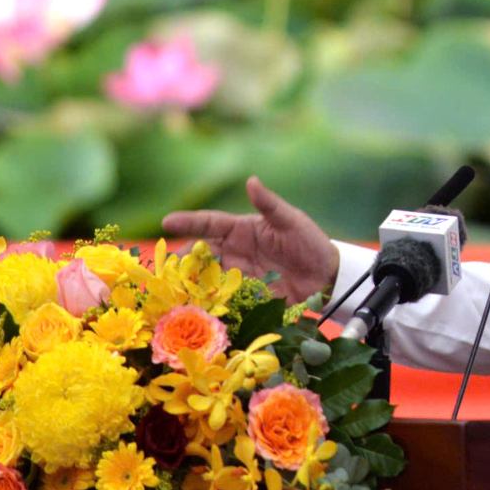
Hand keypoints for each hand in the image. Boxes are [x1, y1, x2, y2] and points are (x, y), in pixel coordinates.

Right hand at [162, 176, 339, 303]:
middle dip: (180, 260)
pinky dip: (207, 302)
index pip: (209, 223)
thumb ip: (269, 203)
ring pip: (206, 277)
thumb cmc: (308, 241)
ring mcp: (238, 274)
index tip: (167, 221)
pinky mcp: (245, 295)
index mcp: (241, 229)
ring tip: (172, 291)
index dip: (188, 222)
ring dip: (189, 283)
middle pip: (200, 254)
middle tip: (163, 267)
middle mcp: (234, 251)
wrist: (326, 275)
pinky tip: (194, 308)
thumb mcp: (290, 220)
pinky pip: (222, 298)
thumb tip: (251, 180)